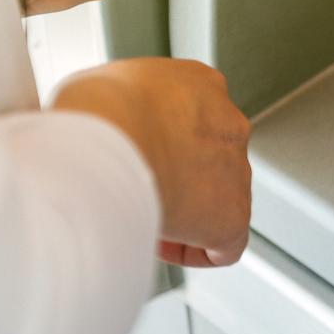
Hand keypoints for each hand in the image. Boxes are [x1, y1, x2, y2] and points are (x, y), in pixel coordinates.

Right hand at [52, 58, 251, 266]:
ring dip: (180, 211)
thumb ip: (114, 106)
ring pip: (214, 200)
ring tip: (136, 216)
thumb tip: (97, 127)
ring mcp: (236, 168)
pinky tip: (157, 243)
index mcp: (198, 84)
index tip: (133, 160)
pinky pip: (223, 244)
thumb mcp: (98, 86)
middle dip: (172, 178)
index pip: (191, 118)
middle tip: (133, 191)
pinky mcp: (233, 215)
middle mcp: (227, 122)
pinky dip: (193, 249)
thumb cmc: (97, 110)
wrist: (110, 138)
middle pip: (207, 159)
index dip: (159, 145)